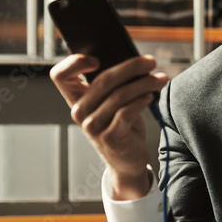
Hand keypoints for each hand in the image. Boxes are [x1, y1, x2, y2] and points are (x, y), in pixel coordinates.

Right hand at [50, 55, 166, 199]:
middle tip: (151, 62)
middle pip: (102, 80)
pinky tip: (152, 96)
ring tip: (161, 79)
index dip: (74, 62)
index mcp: (76, 99)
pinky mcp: (110, 137)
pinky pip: (127, 111)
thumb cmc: (123, 126)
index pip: (60, 75)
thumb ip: (115, 85)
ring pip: (119, 95)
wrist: (128, 162)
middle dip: (131, 67)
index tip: (97, 59)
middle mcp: (79, 112)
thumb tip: (137, 61)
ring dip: (144, 83)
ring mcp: (92, 126)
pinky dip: (142, 100)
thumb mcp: (114, 104)